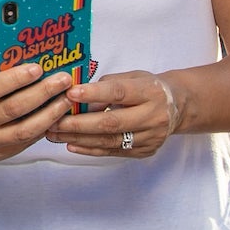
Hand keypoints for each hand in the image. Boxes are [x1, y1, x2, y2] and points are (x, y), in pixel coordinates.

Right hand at [0, 59, 73, 161]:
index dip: (15, 79)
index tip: (37, 68)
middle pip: (12, 110)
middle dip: (42, 93)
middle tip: (63, 80)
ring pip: (23, 131)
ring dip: (49, 115)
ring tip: (66, 100)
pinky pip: (24, 142)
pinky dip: (42, 129)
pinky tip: (55, 115)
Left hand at [44, 71, 182, 157]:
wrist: (177, 106)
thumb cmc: (146, 87)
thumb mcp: (130, 77)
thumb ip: (106, 86)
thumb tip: (77, 97)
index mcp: (149, 92)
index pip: (118, 93)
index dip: (93, 94)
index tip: (69, 93)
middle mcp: (153, 117)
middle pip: (111, 123)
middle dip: (78, 123)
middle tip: (52, 121)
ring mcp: (151, 137)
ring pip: (110, 141)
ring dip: (78, 139)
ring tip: (54, 134)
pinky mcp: (145, 151)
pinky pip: (113, 152)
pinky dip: (90, 149)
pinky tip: (71, 144)